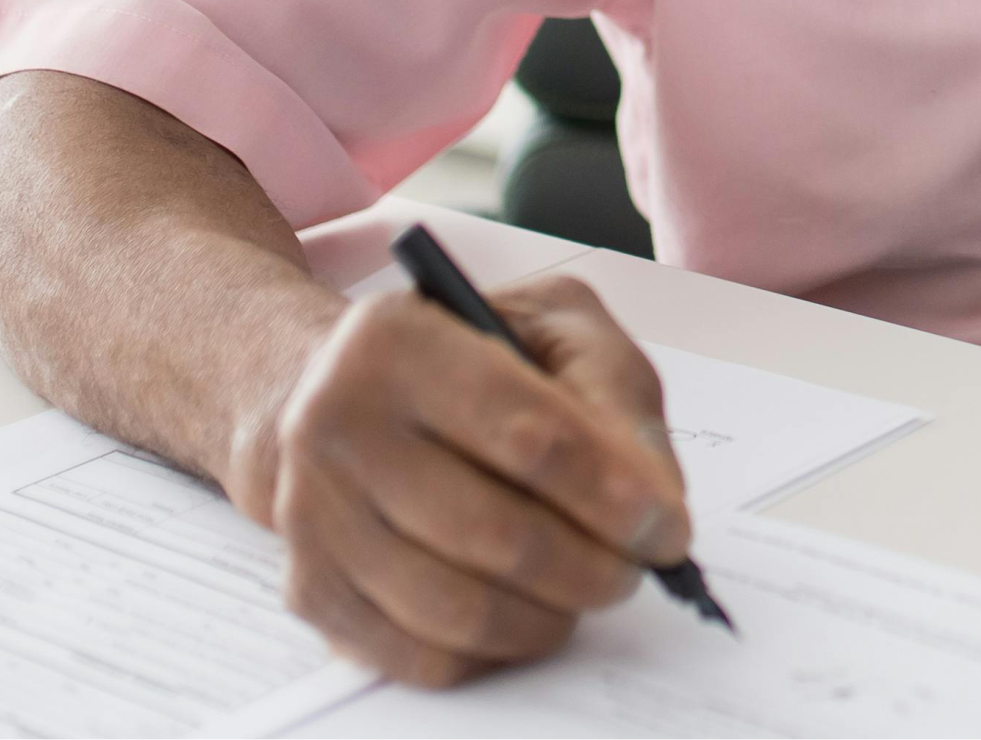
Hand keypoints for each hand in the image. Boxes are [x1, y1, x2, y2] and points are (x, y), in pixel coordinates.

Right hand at [240, 276, 689, 686]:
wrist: (342, 390)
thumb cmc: (468, 354)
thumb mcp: (555, 326)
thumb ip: (616, 397)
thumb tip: (656, 503)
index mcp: (398, 342)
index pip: (526, 434)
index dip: (609, 493)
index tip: (668, 530)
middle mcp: (334, 427)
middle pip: (492, 533)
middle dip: (590, 567)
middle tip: (636, 569)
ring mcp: (312, 516)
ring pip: (454, 608)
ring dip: (548, 616)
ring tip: (589, 589)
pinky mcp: (312, 588)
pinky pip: (418, 654)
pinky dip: (494, 651)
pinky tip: (528, 613)